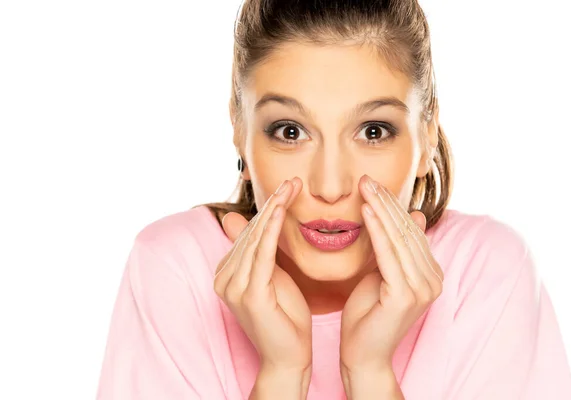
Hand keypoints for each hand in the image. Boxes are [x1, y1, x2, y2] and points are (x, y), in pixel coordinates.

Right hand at [213, 177, 312, 373]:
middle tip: (293, 181)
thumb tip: (244, 222)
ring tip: (292, 187)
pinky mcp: (248, 294)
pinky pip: (262, 253)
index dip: (268, 209)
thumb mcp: (273, 277)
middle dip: (272, 204)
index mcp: (227, 274)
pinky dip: (272, 229)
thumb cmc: (286, 318)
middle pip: (251, 232)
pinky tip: (283, 210)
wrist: (289, 357)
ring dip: (274, 210)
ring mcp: (233, 287)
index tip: (288, 187)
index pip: (248, 233)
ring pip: (256, 238)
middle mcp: (224, 278)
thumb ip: (262, 251)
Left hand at [340, 175, 443, 374]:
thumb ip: (394, 248)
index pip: (411, 231)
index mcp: (430, 274)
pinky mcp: (407, 295)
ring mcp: (423, 288)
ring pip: (399, 238)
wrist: (361, 353)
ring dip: (381, 209)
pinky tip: (365, 211)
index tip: (374, 184)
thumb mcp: (382, 273)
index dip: (392, 206)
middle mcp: (432, 280)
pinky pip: (388, 254)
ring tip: (365, 187)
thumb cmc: (367, 314)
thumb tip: (414, 216)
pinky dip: (376, 230)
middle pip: (407, 231)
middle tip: (367, 178)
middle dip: (386, 202)